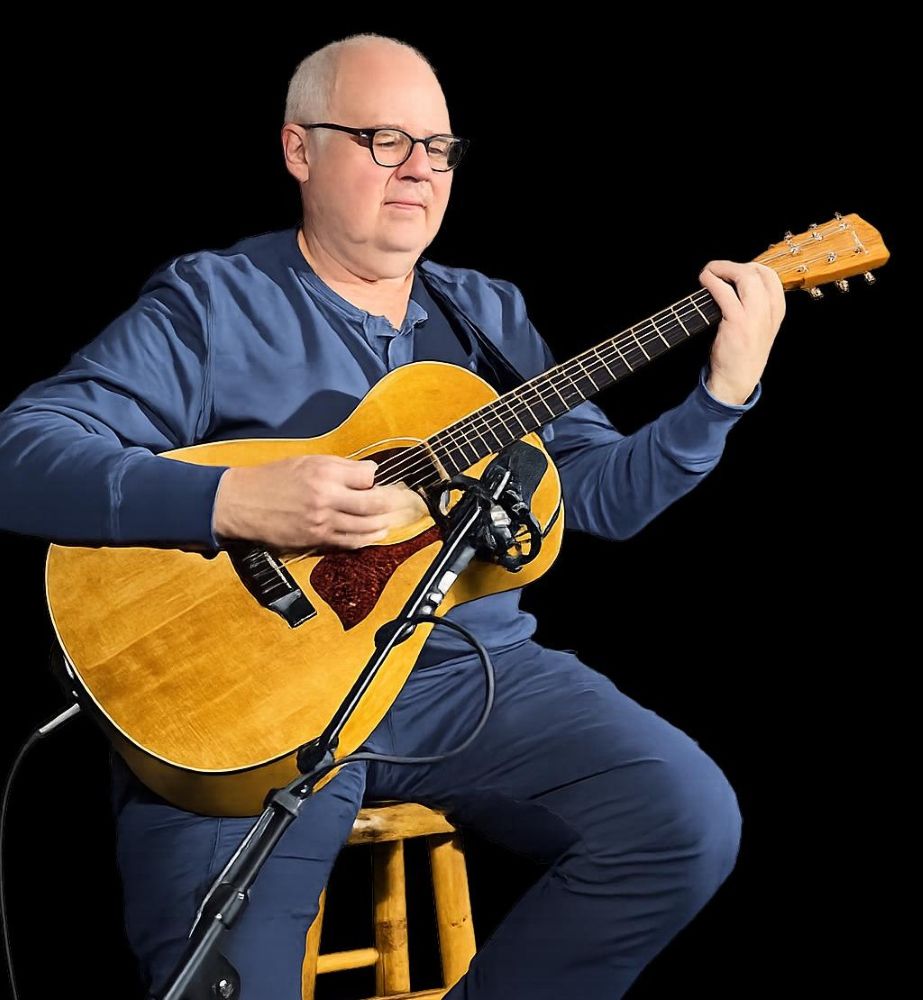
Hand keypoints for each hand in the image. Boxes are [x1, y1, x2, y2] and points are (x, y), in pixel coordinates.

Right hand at [211, 454, 428, 548]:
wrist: (241, 502)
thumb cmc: (273, 478)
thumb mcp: (306, 461)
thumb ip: (340, 467)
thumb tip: (369, 473)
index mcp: (324, 473)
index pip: (367, 476)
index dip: (374, 478)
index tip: (376, 479)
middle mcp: (327, 497)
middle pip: (374, 503)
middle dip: (392, 503)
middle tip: (403, 503)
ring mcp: (322, 521)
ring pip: (366, 526)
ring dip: (384, 524)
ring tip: (392, 521)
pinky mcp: (315, 539)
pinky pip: (349, 542)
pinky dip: (366, 539)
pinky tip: (374, 535)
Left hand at [698, 260, 785, 404]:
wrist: (737, 381)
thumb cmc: (742, 354)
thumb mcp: (758, 327)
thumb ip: (754, 305)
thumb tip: (734, 283)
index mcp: (777, 310)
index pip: (769, 275)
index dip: (748, 267)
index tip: (731, 270)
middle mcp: (770, 310)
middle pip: (757, 271)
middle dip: (733, 265)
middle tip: (715, 269)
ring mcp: (755, 315)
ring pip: (744, 276)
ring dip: (722, 268)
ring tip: (708, 272)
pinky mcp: (738, 322)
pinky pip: (724, 291)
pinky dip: (712, 281)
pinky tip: (704, 281)